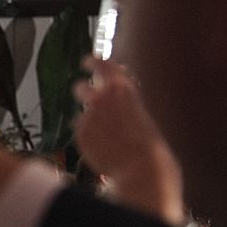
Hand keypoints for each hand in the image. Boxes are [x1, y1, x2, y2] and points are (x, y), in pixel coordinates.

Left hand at [74, 58, 167, 176]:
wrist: (139, 165)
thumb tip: (104, 97)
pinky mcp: (80, 131)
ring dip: (88, 118)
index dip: (92, 61)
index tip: (87, 62)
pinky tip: (104, 147)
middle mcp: (100, 97)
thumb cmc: (146, 141)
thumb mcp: (137, 110)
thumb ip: (120, 100)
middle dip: (82, 92)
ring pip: (81, 112)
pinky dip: (89, 137)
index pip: (101, 64)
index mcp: (121, 87)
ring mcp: (87, 114)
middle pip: (80, 86)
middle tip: (87, 97)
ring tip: (105, 133)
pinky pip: (82, 131)